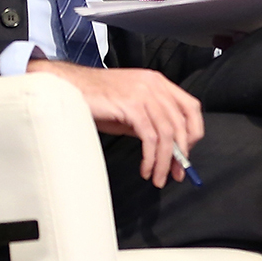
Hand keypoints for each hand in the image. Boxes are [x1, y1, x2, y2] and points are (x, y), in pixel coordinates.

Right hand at [29, 59, 204, 187]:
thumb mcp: (130, 109)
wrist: (67, 87)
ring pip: (167, 134)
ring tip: (159, 177)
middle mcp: (155, 85)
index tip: (187, 153)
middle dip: (182, 153)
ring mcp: (144, 94)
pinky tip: (146, 169)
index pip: (191, 107)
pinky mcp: (131, 106)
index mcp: (158, 83)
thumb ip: (150, 123)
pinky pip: (150, 137)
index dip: (194, 132)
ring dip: (165, 161)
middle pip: (182, 123)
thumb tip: (168, 150)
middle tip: (176, 173)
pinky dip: (151, 157)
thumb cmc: (96, 99)